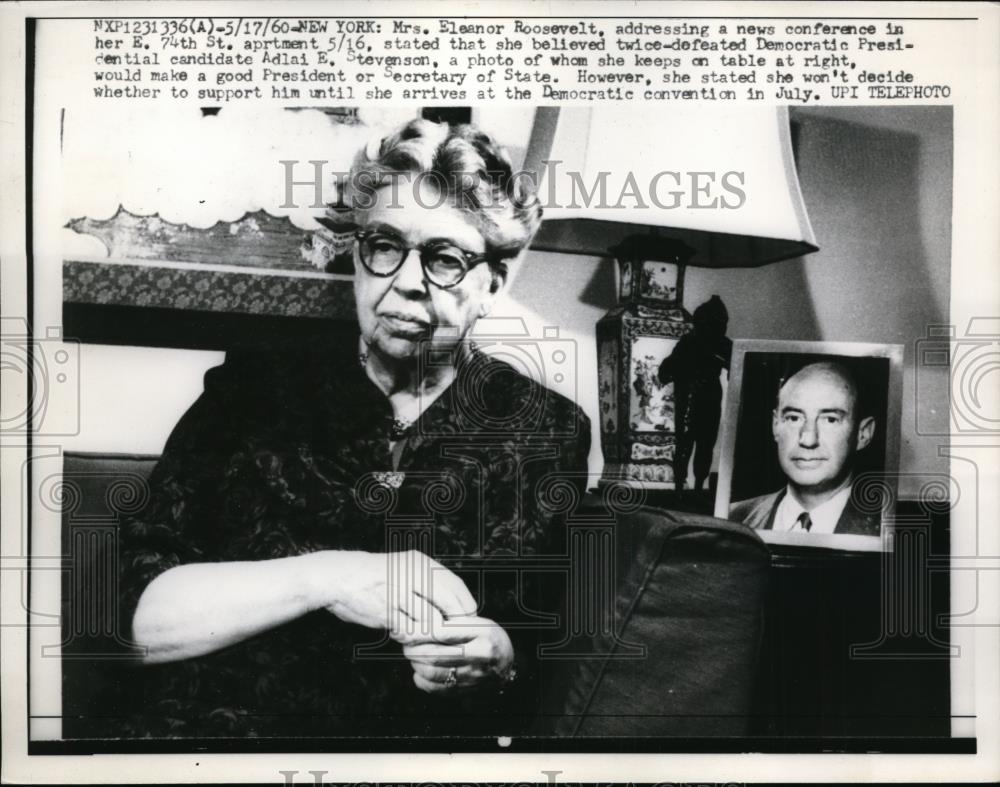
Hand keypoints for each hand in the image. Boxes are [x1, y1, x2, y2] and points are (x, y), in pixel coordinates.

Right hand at [315, 550, 477, 642]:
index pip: (456, 586)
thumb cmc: (376, 576)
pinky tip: (405, 635)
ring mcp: (400, 593)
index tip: (468, 620)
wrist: (338, 577)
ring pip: (432, 623)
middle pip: (450, 605)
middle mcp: (414, 575)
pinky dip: (413, 639)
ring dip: (433, 635)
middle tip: (456, 636)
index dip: (466, 606)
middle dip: (457, 624)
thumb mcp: (405, 568)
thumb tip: (459, 605)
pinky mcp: (386, 612)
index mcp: (420, 562)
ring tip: (428, 637)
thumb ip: (429, 582)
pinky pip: (411, 633)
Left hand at [403, 615, 514, 693]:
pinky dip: (422, 680)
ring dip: (416, 663)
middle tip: (404, 642)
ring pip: (433, 672)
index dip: (418, 632)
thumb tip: (420, 621)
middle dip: (413, 648)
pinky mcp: (467, 691)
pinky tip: (420, 671)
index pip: (442, 632)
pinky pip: (436, 689)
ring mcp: (473, 676)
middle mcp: (480, 655)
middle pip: (434, 654)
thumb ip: (455, 621)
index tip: (403, 629)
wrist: (506, 665)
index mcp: (482, 632)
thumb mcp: (479, 621)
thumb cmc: (489, 638)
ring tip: (413, 655)